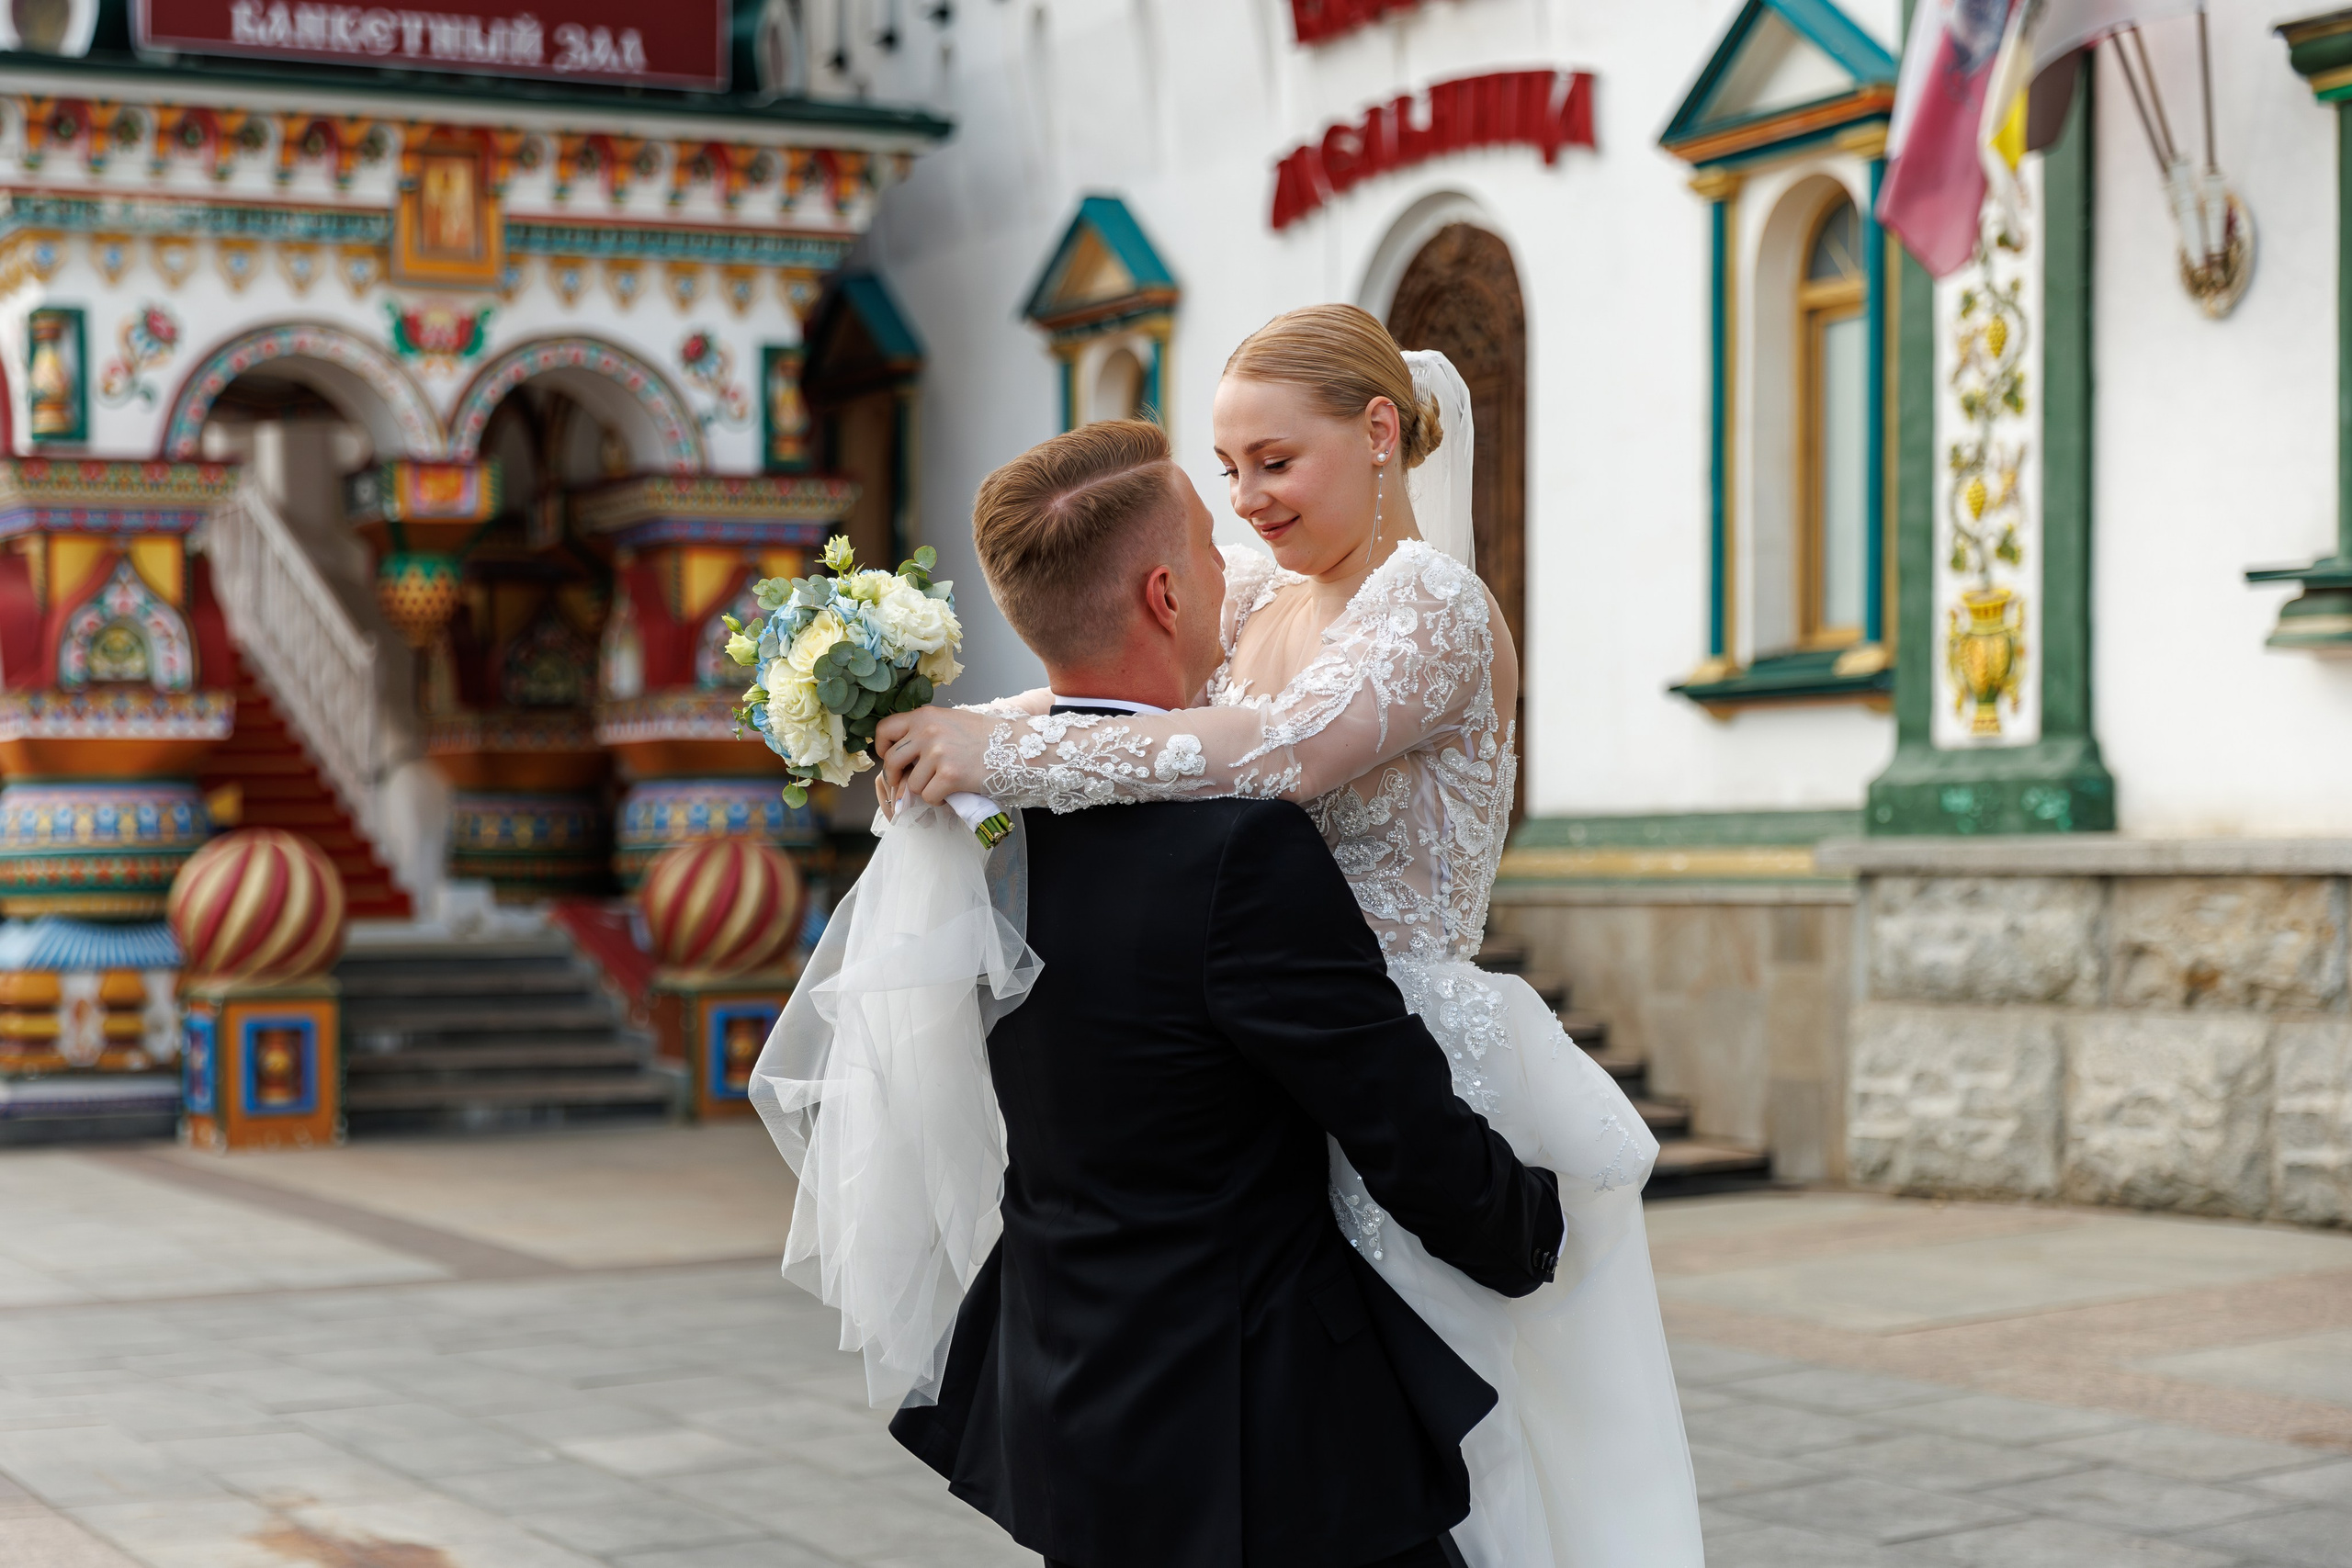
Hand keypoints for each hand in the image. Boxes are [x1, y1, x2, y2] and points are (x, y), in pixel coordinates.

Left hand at [873, 706, 996, 803]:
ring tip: (942, 785)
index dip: (882, 747)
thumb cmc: (985, 736)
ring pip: (912, 784)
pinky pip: (928, 797)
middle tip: (906, 783)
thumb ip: (924, 730)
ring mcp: (937, 753)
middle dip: (895, 777)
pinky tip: (952, 792)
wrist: (1015, 747)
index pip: (884, 729)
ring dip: (925, 790)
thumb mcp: (950, 721)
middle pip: (891, 761)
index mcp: (924, 716)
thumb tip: (901, 751)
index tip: (889, 757)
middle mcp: (927, 731)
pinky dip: (939, 800)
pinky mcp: (949, 775)